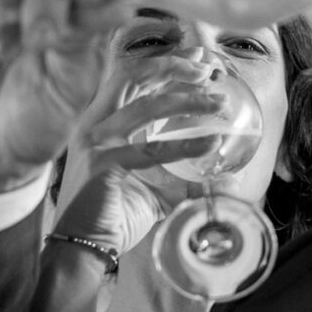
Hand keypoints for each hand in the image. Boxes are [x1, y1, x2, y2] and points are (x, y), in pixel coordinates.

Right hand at [53, 53, 224, 253]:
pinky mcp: (102, 164)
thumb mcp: (156, 191)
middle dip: (174, 66)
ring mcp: (96, 141)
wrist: (82, 249)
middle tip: (208, 70)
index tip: (200, 62)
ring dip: (187, 99)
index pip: (133, 77)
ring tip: (218, 103)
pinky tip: (212, 142)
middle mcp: (95, 124)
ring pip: (145, 105)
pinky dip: (186, 143)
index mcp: (103, 122)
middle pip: (133, 75)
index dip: (166, 65)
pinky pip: (151, 148)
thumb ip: (186, 179)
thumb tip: (229, 178)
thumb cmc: (114, 217)